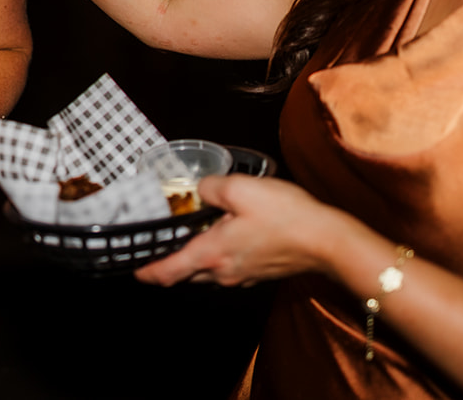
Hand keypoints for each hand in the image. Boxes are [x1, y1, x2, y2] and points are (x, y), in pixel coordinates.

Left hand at [134, 175, 335, 287]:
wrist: (328, 241)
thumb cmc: (286, 216)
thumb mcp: (241, 189)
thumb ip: (211, 187)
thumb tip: (200, 190)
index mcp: (211, 254)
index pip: (168, 272)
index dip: (147, 272)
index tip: (134, 269)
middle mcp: (223, 272)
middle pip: (186, 274)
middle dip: (169, 262)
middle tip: (159, 243)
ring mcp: (242, 275)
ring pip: (207, 271)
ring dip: (194, 258)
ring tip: (189, 234)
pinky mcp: (259, 272)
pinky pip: (228, 267)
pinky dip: (217, 255)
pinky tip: (224, 234)